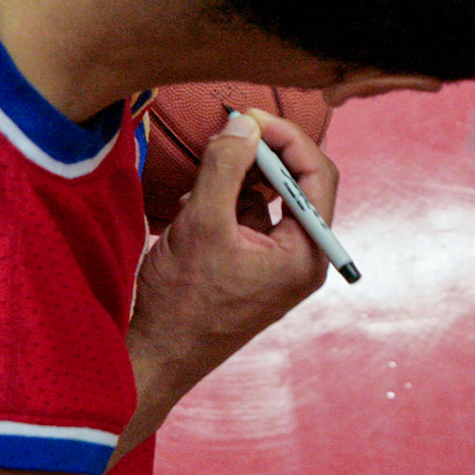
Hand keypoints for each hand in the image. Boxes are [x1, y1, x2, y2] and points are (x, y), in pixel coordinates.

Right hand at [118, 110, 337, 454]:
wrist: (157, 356)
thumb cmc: (182, 303)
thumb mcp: (202, 224)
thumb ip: (225, 168)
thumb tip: (244, 125)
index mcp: (306, 254)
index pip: (318, 175)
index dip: (287, 138)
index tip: (250, 118)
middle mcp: (301, 258)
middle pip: (297, 184)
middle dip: (262, 155)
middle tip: (227, 132)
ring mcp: (277, 263)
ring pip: (270, 198)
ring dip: (240, 177)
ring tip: (204, 177)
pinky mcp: (252, 265)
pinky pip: (250, 217)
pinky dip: (227, 201)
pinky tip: (195, 207)